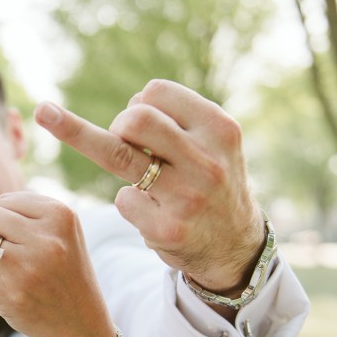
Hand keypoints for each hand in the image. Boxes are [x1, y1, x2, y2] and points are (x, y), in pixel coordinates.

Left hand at [0, 191, 114, 336]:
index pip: (8, 200)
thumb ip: (18, 220)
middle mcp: (43, 239)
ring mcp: (22, 267)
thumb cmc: (63, 273)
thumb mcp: (57, 237)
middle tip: (1, 251)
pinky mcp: (6, 292)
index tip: (10, 232)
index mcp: (60, 216)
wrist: (79, 325)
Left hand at [35, 79, 264, 296]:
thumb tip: (128, 110)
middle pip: (134, 118)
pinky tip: (150, 210)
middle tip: (124, 141)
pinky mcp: (166, 229)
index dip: (139, 103)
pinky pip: (123, 199)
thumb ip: (175, 120)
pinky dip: (129, 201)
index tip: (142, 122)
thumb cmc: (209, 182)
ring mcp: (186, 197)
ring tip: (120, 163)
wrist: (235, 245)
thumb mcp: (212, 142)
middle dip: (118, 125)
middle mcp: (206, 161)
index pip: (156, 91)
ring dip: (101, 152)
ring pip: (116, 155)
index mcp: (219, 129)